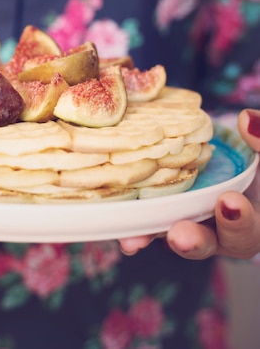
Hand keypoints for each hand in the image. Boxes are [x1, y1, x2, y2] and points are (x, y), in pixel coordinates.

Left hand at [119, 108, 259, 259]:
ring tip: (132, 241)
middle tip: (179, 235)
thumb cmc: (256, 155)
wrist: (234, 158)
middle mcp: (223, 231)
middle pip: (210, 242)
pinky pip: (151, 221)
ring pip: (172, 236)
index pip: (250, 228)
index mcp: (252, 220)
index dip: (240, 219)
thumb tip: (246, 118)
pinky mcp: (167, 214)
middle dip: (194, 241)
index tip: (229, 201)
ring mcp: (193, 224)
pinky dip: (135, 223)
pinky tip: (116, 227)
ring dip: (152, 237)